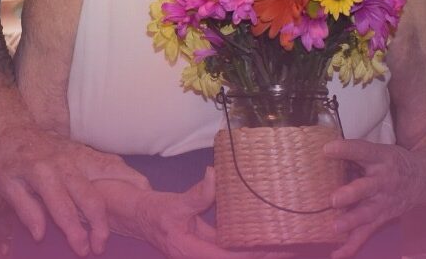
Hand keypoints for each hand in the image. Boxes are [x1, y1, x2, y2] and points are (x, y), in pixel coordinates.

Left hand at [0, 121, 147, 256]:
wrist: (14, 125)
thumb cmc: (7, 157)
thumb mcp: (6, 184)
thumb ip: (25, 210)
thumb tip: (41, 234)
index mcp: (42, 172)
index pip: (63, 207)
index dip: (74, 232)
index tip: (82, 250)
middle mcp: (65, 163)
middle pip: (91, 197)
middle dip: (100, 225)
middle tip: (100, 246)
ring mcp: (79, 155)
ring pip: (111, 174)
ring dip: (125, 197)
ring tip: (136, 218)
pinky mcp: (88, 151)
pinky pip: (113, 163)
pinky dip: (129, 176)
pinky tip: (140, 190)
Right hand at [98, 169, 289, 258]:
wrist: (137, 215)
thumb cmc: (154, 211)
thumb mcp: (175, 202)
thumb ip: (197, 194)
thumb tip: (216, 175)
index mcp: (192, 252)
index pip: (229, 258)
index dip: (254, 255)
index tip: (276, 249)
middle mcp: (200, 255)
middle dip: (262, 254)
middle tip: (289, 246)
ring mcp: (204, 251)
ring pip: (234, 253)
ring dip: (256, 249)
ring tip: (283, 241)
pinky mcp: (206, 243)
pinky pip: (229, 244)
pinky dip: (245, 240)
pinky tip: (262, 233)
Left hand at [323, 138, 420, 258]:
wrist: (424, 179)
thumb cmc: (391, 161)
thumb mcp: (378, 150)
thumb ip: (354, 153)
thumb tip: (321, 149)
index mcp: (381, 158)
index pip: (363, 151)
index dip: (346, 149)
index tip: (327, 148)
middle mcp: (383, 181)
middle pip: (366, 188)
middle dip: (350, 195)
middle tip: (333, 199)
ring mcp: (383, 202)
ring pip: (367, 213)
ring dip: (351, 221)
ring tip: (335, 228)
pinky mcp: (382, 218)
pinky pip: (366, 233)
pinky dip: (352, 245)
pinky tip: (337, 254)